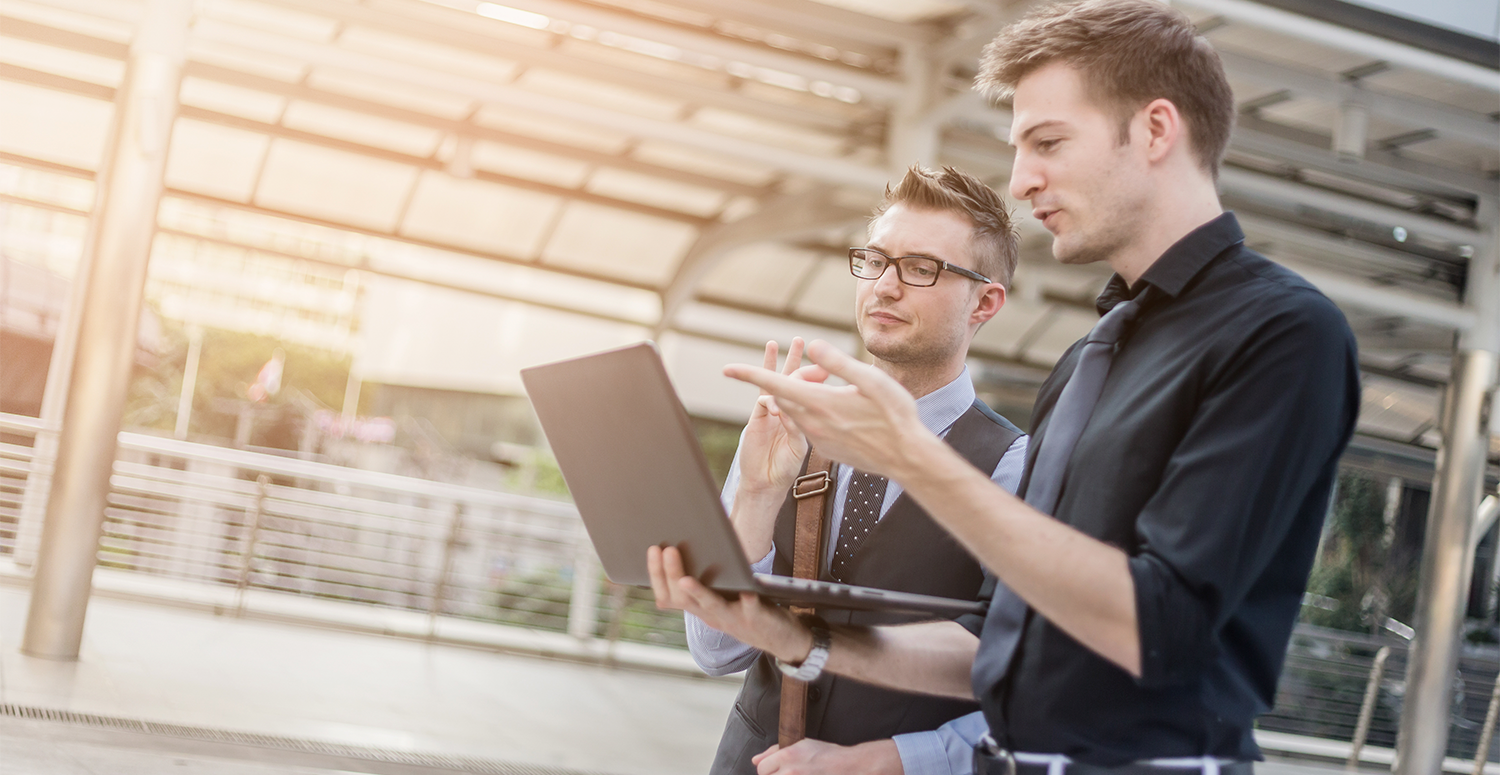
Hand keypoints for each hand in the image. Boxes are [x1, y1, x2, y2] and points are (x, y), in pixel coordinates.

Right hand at [647, 545, 811, 662]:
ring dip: (698, 592)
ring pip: (710, 606)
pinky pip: (751, 610)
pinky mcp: (756, 618)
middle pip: (684, 599)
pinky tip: (747, 591)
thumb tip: (692, 546)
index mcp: (700, 609)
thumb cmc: (748, 612)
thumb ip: (707, 584)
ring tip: (686, 579)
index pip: (668, 596)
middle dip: (671, 574)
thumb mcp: (721, 601)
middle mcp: (712, 616)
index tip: (653, 550)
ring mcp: (733, 618)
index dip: (657, 575)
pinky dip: (748, 601)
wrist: (782, 639)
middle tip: (666, 550)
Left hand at [725, 340, 928, 480]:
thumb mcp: (871, 380)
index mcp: (819, 403)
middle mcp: (812, 423)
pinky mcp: (825, 449)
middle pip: (787, 395)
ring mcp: (818, 439)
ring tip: (837, 390)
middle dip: (796, 378)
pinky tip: (845, 412)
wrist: (906, 458)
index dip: (749, 375)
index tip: (728, 369)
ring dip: (805, 395)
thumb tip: (812, 346)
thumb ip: (838, 362)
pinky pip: (810, 425)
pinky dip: (816, 412)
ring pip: (797, 410)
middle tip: (824, 373)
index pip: (774, 385)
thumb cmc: (894, 416)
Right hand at [736, 338, 811, 496]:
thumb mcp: (799, 446)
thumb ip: (800, 428)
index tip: (824, 368)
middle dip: (794, 359)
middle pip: (790, 378)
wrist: (763, 484)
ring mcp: (769, 413)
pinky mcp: (755, 418)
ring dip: (774, 363)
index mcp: (804, 416)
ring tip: (774, 344)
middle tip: (799, 341)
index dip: (815, 374)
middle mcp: (786, 411)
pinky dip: (766, 390)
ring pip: (773, 382)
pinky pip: (761, 397)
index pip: (809, 387)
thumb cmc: (785, 469)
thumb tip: (797, 409)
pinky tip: (772, 393)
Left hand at [753, 739, 903, 774]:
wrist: (848, 767)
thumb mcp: (801, 745)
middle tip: (789, 773)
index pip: (762, 769)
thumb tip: (755, 760)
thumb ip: (775, 752)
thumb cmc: (827, 755)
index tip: (776, 770)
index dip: (768, 769)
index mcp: (788, 755)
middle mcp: (791, 771)